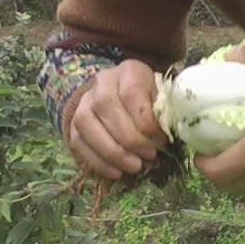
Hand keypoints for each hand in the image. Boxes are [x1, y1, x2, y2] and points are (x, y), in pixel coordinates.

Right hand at [67, 59, 166, 180]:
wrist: (119, 96)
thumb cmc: (149, 100)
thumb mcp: (162, 98)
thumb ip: (165, 112)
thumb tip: (170, 135)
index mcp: (129, 71)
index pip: (132, 92)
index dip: (146, 120)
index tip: (162, 140)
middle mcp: (101, 82)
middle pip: (106, 106)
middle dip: (130, 138)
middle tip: (149, 156)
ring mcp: (83, 103)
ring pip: (87, 124)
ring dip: (112, 151)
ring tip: (134, 167)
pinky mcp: (74, 124)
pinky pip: (78, 143)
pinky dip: (97, 162)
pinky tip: (116, 172)